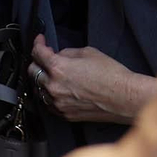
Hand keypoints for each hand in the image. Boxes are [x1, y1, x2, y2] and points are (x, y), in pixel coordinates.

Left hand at [28, 35, 153, 123]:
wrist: (124, 97)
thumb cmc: (111, 76)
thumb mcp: (88, 52)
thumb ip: (68, 53)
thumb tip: (59, 56)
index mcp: (59, 68)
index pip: (38, 53)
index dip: (38, 43)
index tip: (40, 41)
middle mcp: (54, 87)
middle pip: (33, 72)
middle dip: (37, 61)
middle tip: (44, 56)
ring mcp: (58, 103)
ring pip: (39, 89)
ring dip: (43, 79)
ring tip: (53, 74)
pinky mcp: (65, 114)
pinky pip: (48, 103)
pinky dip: (49, 95)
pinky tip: (58, 89)